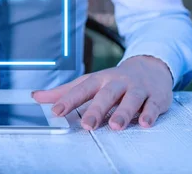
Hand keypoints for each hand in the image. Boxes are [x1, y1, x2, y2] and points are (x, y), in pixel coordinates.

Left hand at [32, 56, 172, 130]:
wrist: (150, 65)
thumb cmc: (115, 79)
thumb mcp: (89, 81)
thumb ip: (65, 91)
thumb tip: (36, 97)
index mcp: (100, 79)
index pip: (82, 88)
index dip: (68, 100)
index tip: (56, 111)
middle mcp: (118, 82)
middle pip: (106, 94)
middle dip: (96, 109)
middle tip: (87, 125)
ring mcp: (138, 88)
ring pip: (130, 99)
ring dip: (123, 112)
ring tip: (115, 126)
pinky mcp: (156, 96)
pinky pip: (153, 105)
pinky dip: (149, 114)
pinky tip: (144, 123)